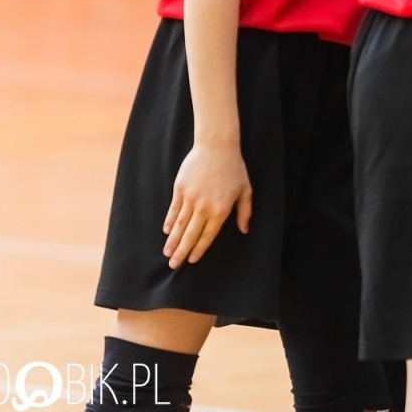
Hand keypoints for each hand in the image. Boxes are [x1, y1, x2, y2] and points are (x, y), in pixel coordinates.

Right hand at [163, 142, 251, 267]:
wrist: (217, 146)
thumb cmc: (234, 168)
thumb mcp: (246, 190)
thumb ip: (244, 212)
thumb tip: (244, 230)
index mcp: (221, 210)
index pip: (208, 235)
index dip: (199, 249)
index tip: (192, 260)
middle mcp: (204, 207)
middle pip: (190, 234)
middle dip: (182, 251)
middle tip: (174, 265)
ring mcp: (190, 198)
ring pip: (179, 225)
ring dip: (173, 241)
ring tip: (167, 253)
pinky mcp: (180, 189)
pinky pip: (173, 210)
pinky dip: (169, 222)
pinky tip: (166, 232)